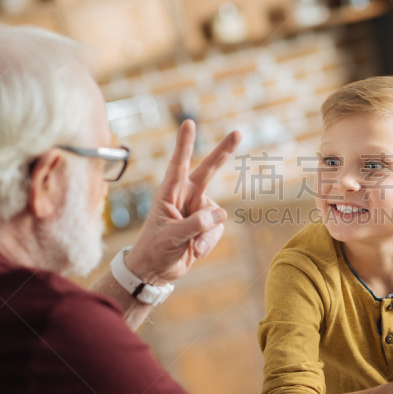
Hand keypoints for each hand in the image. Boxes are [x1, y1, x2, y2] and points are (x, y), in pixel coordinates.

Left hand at [124, 120, 241, 282]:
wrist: (156, 270)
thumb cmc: (154, 249)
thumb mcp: (171, 236)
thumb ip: (195, 224)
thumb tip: (219, 214)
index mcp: (169, 192)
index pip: (178, 164)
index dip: (185, 144)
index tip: (189, 123)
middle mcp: (186, 197)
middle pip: (208, 171)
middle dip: (223, 152)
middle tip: (238, 133)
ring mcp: (198, 210)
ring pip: (216, 216)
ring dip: (206, 236)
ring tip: (191, 248)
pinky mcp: (206, 225)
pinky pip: (216, 230)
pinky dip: (207, 243)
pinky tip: (194, 252)